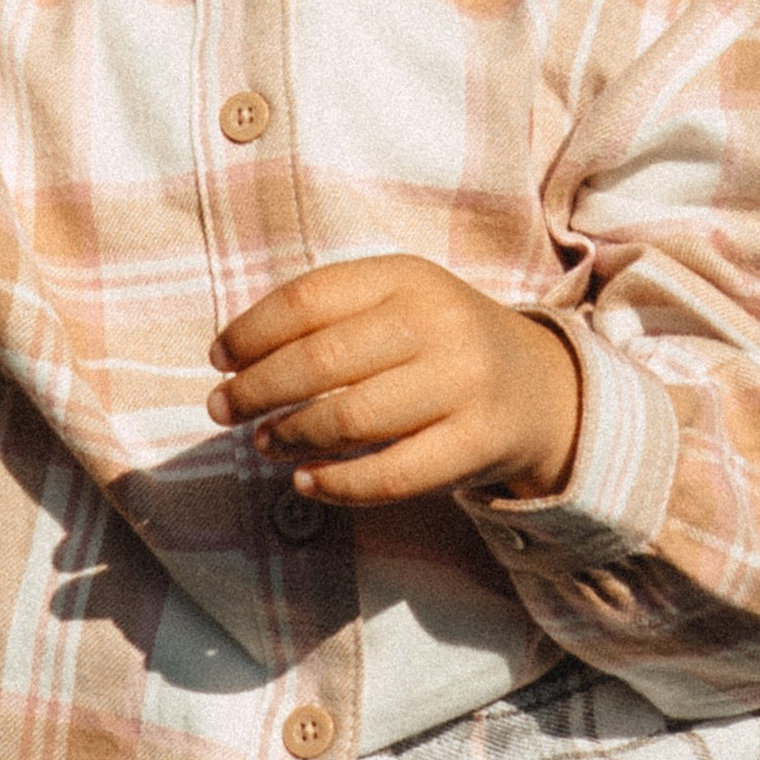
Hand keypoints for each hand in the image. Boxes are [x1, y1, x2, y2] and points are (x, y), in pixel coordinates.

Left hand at [206, 252, 583, 507]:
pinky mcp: (476, 444)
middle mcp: (437, 323)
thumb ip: (329, 315)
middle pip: (322, 359)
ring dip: (291, 434)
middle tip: (222, 408)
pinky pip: (392, 475)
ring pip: (352, 418)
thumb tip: (235, 356)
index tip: (218, 358)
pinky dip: (338, 483)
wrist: (541, 386)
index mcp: (407, 276)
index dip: (252, 331)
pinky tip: (306, 480)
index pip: (309, 299)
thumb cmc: (440, 342)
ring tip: (262, 441)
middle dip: (257, 388)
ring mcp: (461, 385)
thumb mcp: (398, 301)